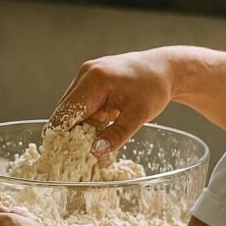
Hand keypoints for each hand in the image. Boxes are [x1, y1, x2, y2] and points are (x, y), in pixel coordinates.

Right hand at [50, 48, 178, 155]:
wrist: (164, 68)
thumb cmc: (155, 87)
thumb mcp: (140, 114)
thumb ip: (118, 134)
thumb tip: (95, 151)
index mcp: (95, 79)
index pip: (66, 112)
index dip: (61, 135)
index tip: (61, 156)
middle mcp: (86, 74)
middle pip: (64, 111)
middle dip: (69, 134)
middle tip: (77, 157)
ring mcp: (86, 75)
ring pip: (71, 109)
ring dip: (78, 127)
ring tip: (91, 144)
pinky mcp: (90, 80)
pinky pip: (80, 104)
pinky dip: (86, 120)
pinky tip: (98, 131)